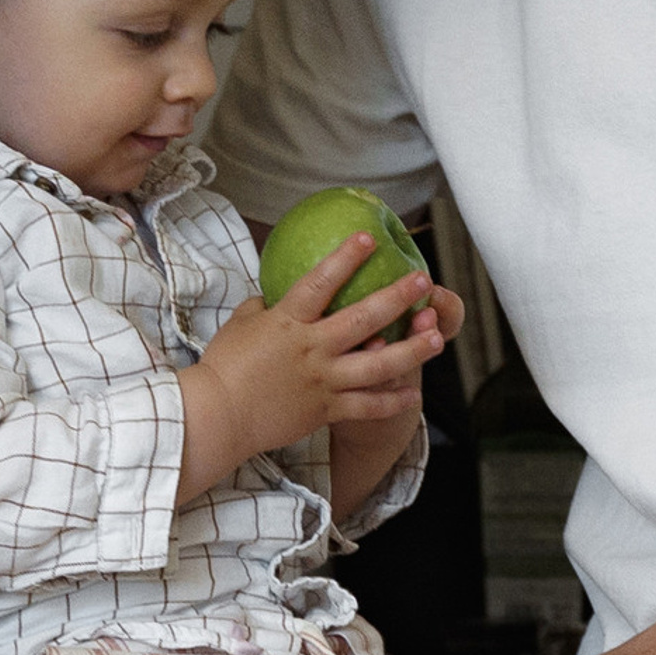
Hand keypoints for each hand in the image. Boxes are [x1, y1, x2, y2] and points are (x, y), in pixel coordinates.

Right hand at [185, 234, 458, 485]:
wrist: (218, 416)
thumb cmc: (224, 367)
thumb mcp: (241, 323)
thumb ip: (265, 306)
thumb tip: (277, 293)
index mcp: (288, 321)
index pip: (320, 282)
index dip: (346, 258)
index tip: (368, 238)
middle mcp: (312, 348)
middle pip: (363, 319)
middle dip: (397, 297)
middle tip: (422, 281)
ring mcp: (322, 380)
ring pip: (377, 365)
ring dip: (411, 350)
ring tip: (437, 339)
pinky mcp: (326, 409)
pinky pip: (367, 406)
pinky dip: (392, 401)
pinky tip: (413, 394)